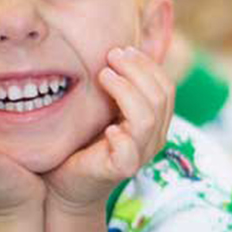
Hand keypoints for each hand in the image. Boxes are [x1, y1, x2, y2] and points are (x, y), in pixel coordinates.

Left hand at [44, 45, 174, 212]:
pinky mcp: (121, 170)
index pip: (166, 86)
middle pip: (160, 97)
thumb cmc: (82, 141)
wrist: (65, 184)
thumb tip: (116, 48)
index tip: (122, 49)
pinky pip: (130, 151)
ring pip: (148, 118)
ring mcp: (140, 155)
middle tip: (111, 56)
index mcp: (155, 121)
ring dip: (126, 91)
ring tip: (103, 76)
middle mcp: (153, 138)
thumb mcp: (103, 107)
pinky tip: (107, 127)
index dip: (147, 64)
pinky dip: (121, 136)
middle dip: (137, 71)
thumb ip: (116, 87)